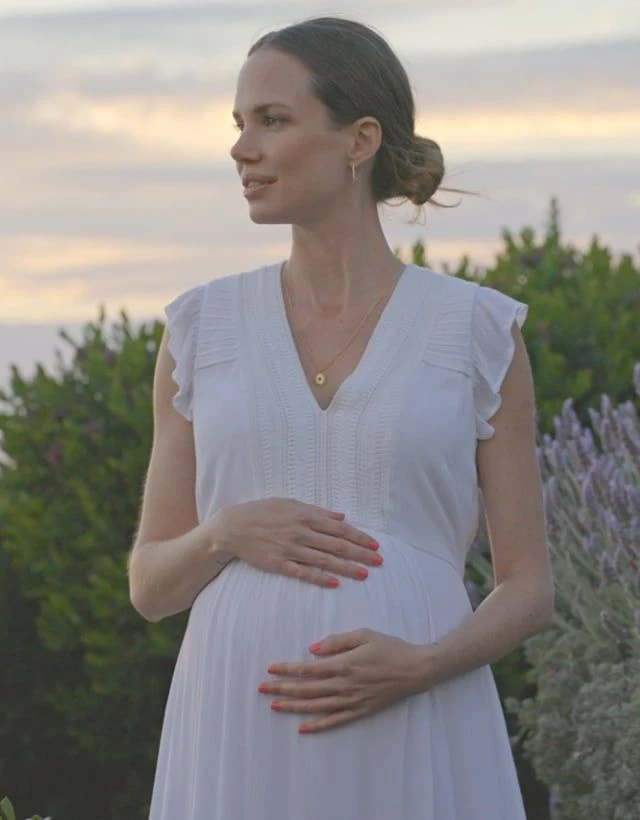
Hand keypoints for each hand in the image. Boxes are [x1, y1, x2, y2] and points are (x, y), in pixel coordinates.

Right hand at [209, 498, 382, 587]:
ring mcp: (290, 549)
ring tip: (364, 574)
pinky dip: (319, 578)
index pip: (339, 528)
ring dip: (346, 568)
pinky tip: (335, 583)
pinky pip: (303, 573)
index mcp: (306, 515)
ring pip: (324, 560)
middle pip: (337, 545)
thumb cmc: (263, 512)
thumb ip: (318, 511)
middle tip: (379, 561)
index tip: (375, 544)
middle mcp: (301, 532)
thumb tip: (342, 515)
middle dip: (360, 553)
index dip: (359, 537)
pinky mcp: (279, 564)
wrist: (234, 526)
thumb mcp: (290, 504)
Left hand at [257, 628, 431, 733]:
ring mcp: (352, 701)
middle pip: (306, 689)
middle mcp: (344, 685)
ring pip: (316, 706)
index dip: (287, 669)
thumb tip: (312, 650)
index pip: (307, 669)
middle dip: (282, 688)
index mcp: (343, 664)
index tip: (270, 669)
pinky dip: (317, 725)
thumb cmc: (390, 648)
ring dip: (293, 707)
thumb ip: (337, 641)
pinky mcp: (361, 711)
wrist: (416, 669)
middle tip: (261, 688)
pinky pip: (335, 721)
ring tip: (274, 706)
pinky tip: (302, 728)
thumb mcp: (364, 635)